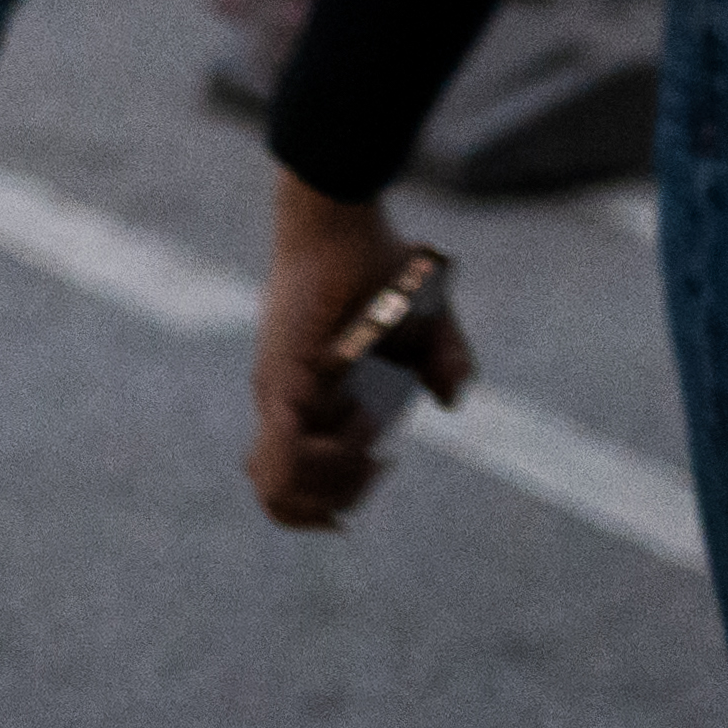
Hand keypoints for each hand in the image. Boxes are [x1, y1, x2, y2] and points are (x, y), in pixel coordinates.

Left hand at [247, 175, 470, 528]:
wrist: (343, 226)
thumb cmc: (382, 272)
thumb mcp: (429, 328)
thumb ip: (446, 363)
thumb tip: (450, 401)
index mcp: (311, 407)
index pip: (294, 486)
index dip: (339, 497)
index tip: (383, 463)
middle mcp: (286, 407)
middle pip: (285, 500)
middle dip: (342, 499)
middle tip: (379, 459)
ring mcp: (277, 394)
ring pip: (280, 487)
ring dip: (338, 479)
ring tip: (369, 435)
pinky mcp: (281, 377)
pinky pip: (285, 448)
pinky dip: (329, 456)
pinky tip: (363, 422)